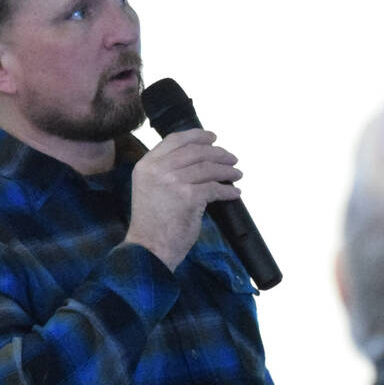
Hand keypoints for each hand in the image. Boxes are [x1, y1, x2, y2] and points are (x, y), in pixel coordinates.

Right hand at [124, 129, 241, 268]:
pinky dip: (228, 190)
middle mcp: (158, 169)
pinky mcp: (189, 197)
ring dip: (227, 170)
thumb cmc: (152, 223)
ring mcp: (173, 182)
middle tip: (232, 158)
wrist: (149, 248)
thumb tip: (198, 158)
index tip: (213, 138)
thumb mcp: (150, 187)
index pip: (175, 140)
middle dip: (218, 153)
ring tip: (237, 174)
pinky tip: (234, 192)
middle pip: (195, 152)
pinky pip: (215, 188)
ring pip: (208, 168)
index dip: (197, 136)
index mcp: (147, 165)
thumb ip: (165, 171)